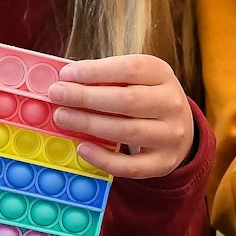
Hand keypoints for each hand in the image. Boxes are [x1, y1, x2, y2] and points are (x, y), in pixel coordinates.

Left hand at [48, 54, 194, 178]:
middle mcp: (171, 104)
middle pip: (127, 100)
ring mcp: (170, 135)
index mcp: (162, 74)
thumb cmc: (144, 98)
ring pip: (127, 131)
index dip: (95, 71)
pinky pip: (130, 166)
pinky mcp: (163, 162)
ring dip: (89, 124)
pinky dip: (103, 158)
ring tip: (62, 118)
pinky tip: (82, 148)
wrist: (178, 129)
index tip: (66, 74)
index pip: (130, 69)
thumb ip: (105, 79)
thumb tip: (65, 82)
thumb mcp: (135, 80)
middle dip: (85, 98)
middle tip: (57, 95)